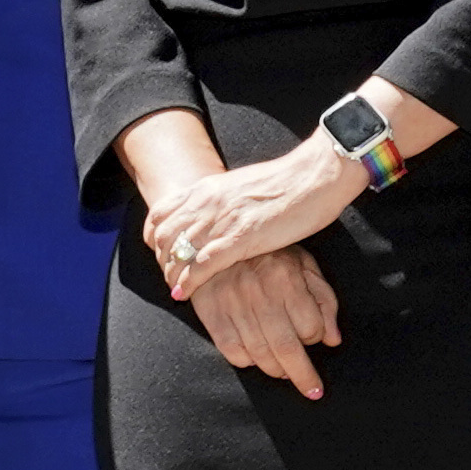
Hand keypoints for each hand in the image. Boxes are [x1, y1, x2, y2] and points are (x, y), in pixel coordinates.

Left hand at [138, 143, 360, 298]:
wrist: (315, 175)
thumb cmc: (288, 182)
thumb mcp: (241, 185)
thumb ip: (222, 199)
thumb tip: (214, 213)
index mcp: (207, 188)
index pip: (160, 213)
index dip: (154, 237)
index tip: (161, 252)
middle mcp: (207, 203)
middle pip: (163, 236)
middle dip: (161, 260)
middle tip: (170, 275)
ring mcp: (221, 220)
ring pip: (177, 252)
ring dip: (172, 274)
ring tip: (175, 288)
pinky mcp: (240, 239)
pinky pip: (201, 265)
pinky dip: (188, 282)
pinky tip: (184, 294)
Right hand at [188, 246, 341, 397]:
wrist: (213, 240)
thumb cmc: (266, 255)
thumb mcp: (302, 265)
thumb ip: (323, 299)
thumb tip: (333, 340)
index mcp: (286, 277)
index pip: (310, 326)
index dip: (316, 337)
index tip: (314, 337)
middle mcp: (260, 292)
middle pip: (286, 348)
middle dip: (303, 375)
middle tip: (312, 390)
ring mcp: (233, 304)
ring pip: (260, 354)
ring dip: (276, 370)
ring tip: (284, 373)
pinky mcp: (211, 313)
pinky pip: (231, 351)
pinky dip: (246, 361)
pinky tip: (255, 357)